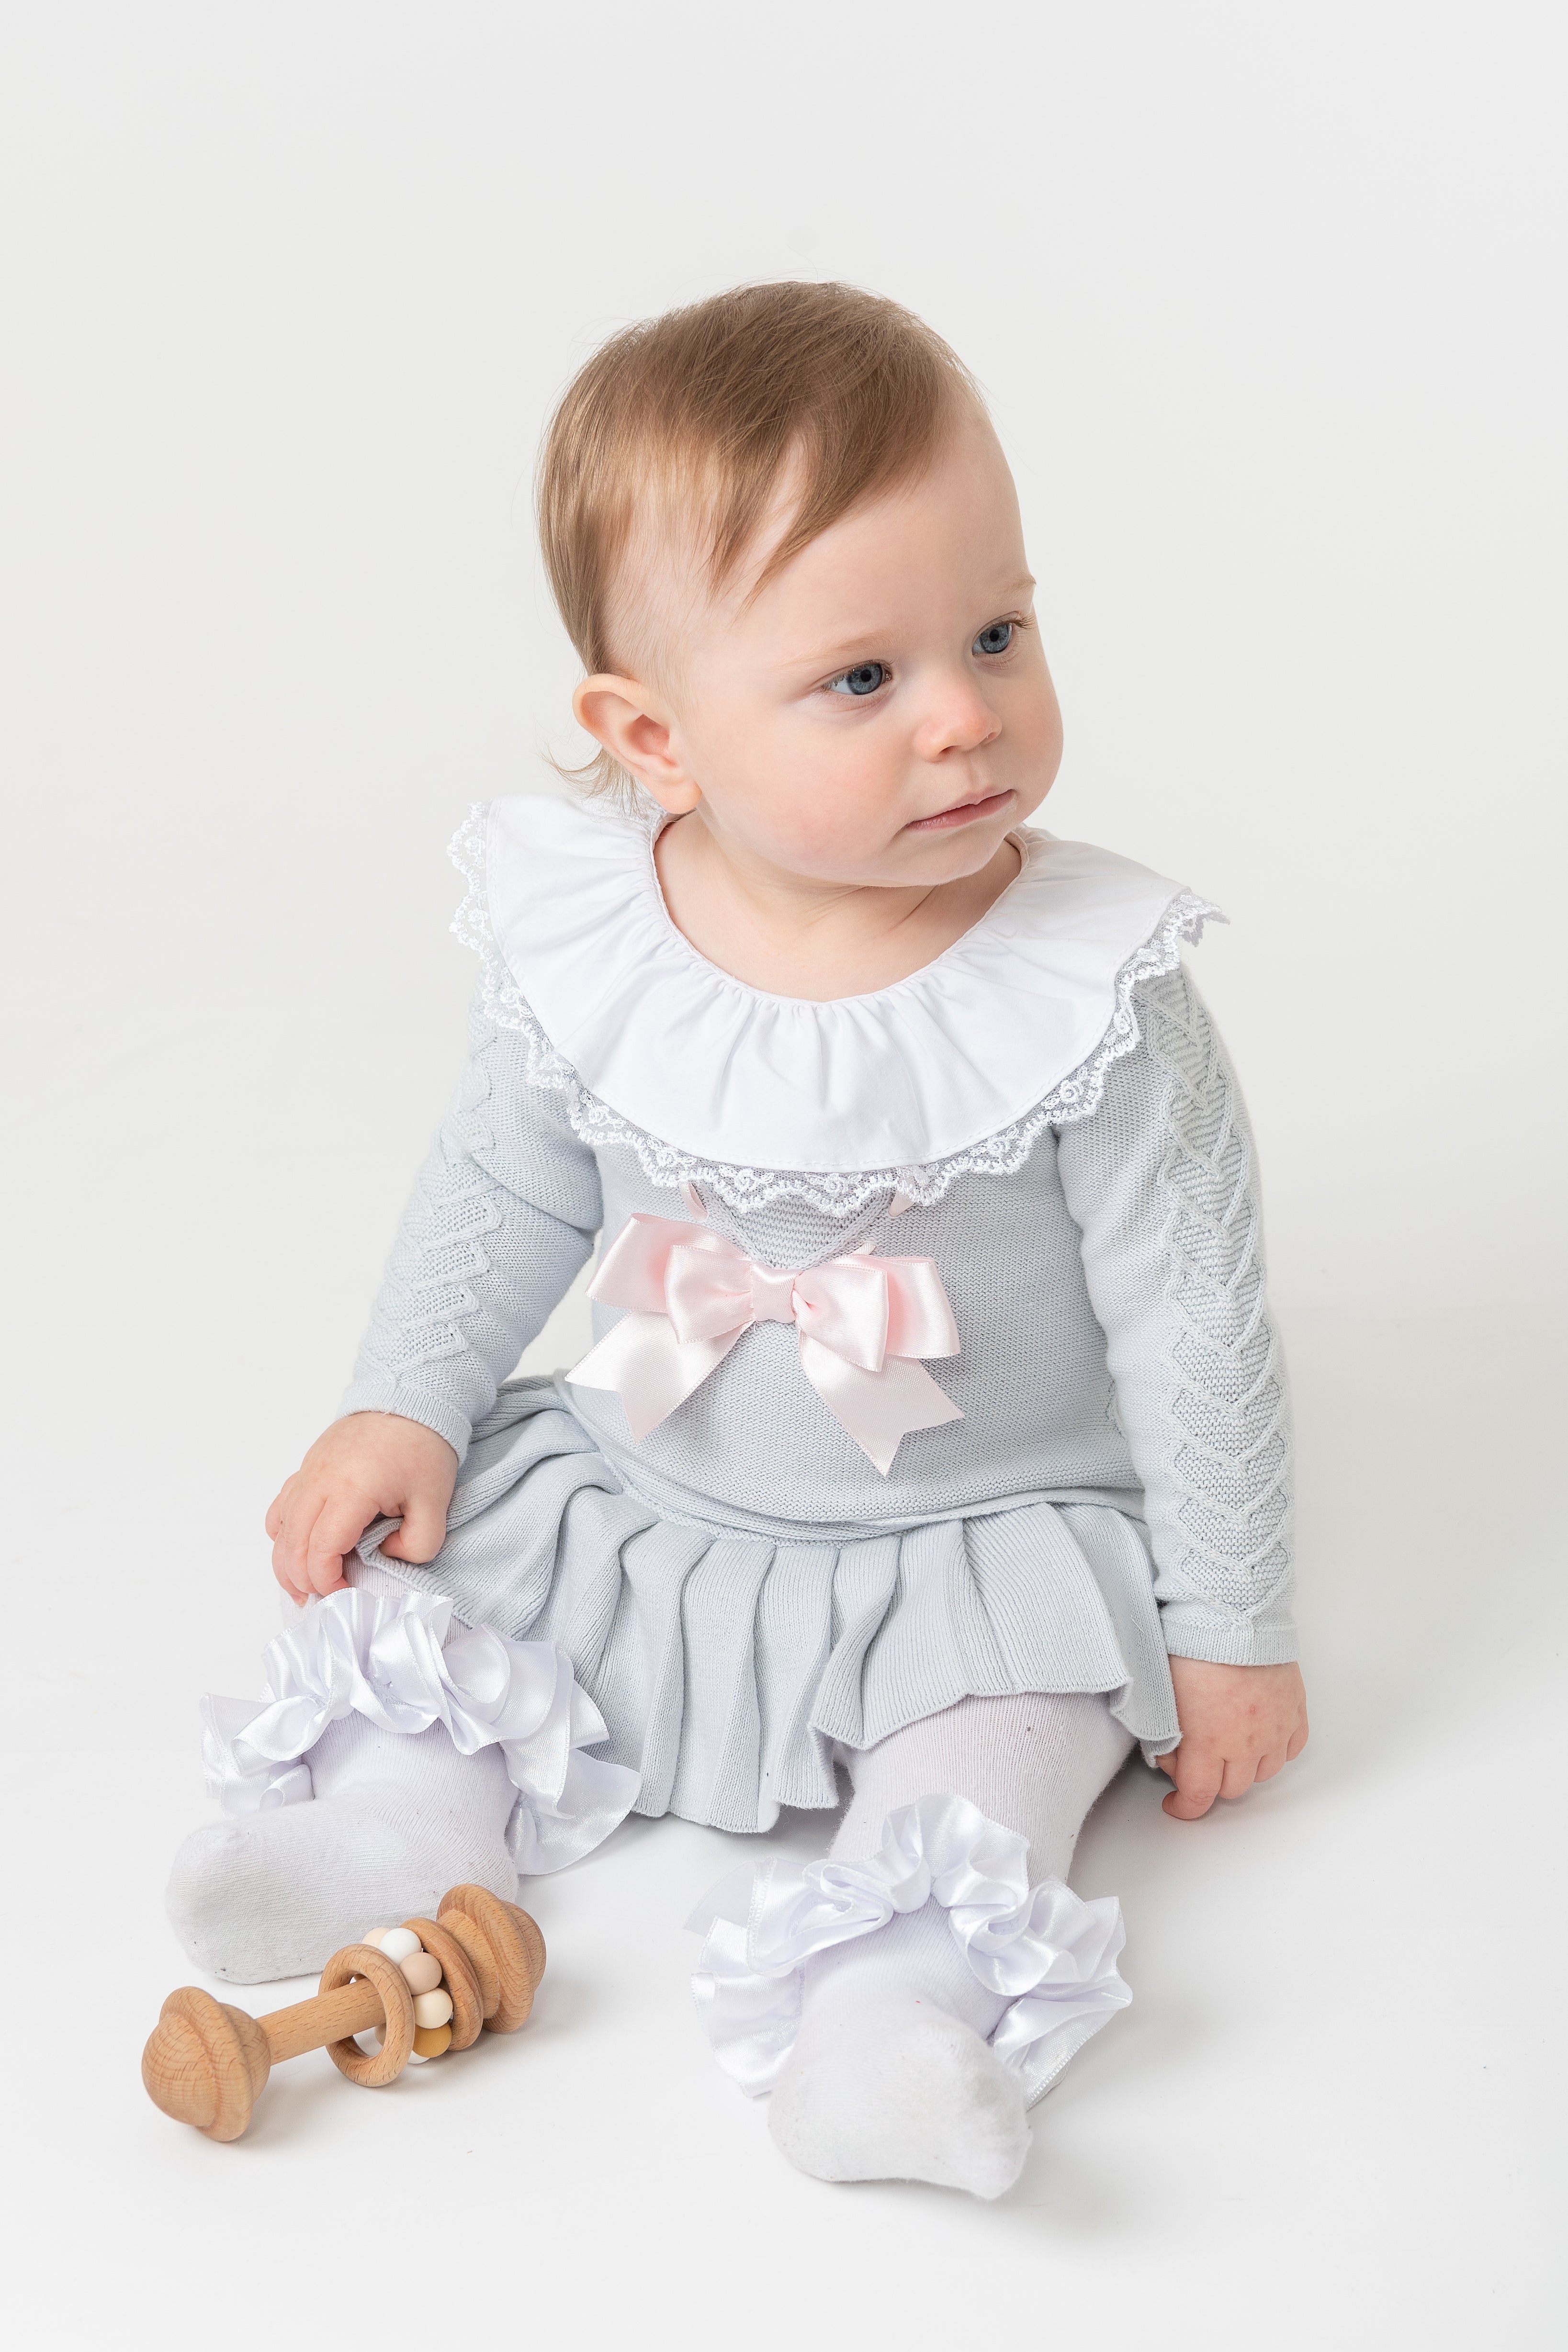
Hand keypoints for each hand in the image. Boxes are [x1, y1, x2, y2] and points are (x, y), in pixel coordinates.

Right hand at [265, 1412, 457, 1600]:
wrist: (410, 1398)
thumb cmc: (424, 1448)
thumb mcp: (435, 1503)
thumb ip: (418, 1544)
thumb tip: (384, 1555)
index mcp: (350, 1491)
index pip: (321, 1550)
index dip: (327, 1582)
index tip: (347, 1595)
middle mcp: (318, 1481)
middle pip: (292, 1545)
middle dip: (303, 1581)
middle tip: (323, 1601)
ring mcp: (308, 1472)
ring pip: (279, 1528)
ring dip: (286, 1563)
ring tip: (302, 1587)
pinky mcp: (307, 1467)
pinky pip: (281, 1507)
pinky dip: (283, 1534)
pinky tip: (297, 1549)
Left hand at [1156, 1656, 1308, 1819]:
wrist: (1231, 1614)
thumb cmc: (1191, 1647)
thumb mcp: (1163, 1698)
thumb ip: (1166, 1738)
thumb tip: (1169, 1760)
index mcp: (1208, 1744)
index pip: (1198, 1796)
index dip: (1185, 1807)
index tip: (1176, 1804)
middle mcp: (1245, 1744)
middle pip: (1232, 1788)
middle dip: (1211, 1780)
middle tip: (1197, 1759)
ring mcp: (1275, 1728)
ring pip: (1264, 1772)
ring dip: (1245, 1767)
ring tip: (1229, 1745)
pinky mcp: (1294, 1709)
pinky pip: (1292, 1747)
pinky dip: (1277, 1749)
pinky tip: (1262, 1737)